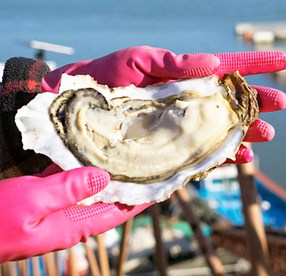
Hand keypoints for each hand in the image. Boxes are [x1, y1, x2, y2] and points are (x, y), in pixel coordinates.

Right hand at [0, 165, 149, 262]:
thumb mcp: (32, 202)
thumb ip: (68, 190)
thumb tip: (103, 177)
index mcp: (73, 226)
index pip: (117, 212)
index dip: (139, 200)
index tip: (159, 184)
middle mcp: (70, 218)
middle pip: (107, 199)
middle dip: (125, 183)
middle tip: (143, 162)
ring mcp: (58, 207)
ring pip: (89, 188)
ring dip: (104, 173)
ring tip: (122, 154)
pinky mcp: (44, 197)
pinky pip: (69, 181)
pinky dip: (79, 168)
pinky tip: (86, 153)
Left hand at [43, 46, 285, 163]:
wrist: (81, 107)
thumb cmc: (105, 77)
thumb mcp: (137, 61)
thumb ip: (172, 62)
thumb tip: (214, 62)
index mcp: (180, 76)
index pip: (224, 67)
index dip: (254, 64)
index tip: (284, 61)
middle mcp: (183, 101)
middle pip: (227, 102)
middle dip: (253, 104)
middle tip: (278, 107)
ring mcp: (177, 125)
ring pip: (218, 129)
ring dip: (243, 132)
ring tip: (264, 135)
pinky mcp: (167, 147)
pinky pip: (199, 151)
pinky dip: (220, 154)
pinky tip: (236, 156)